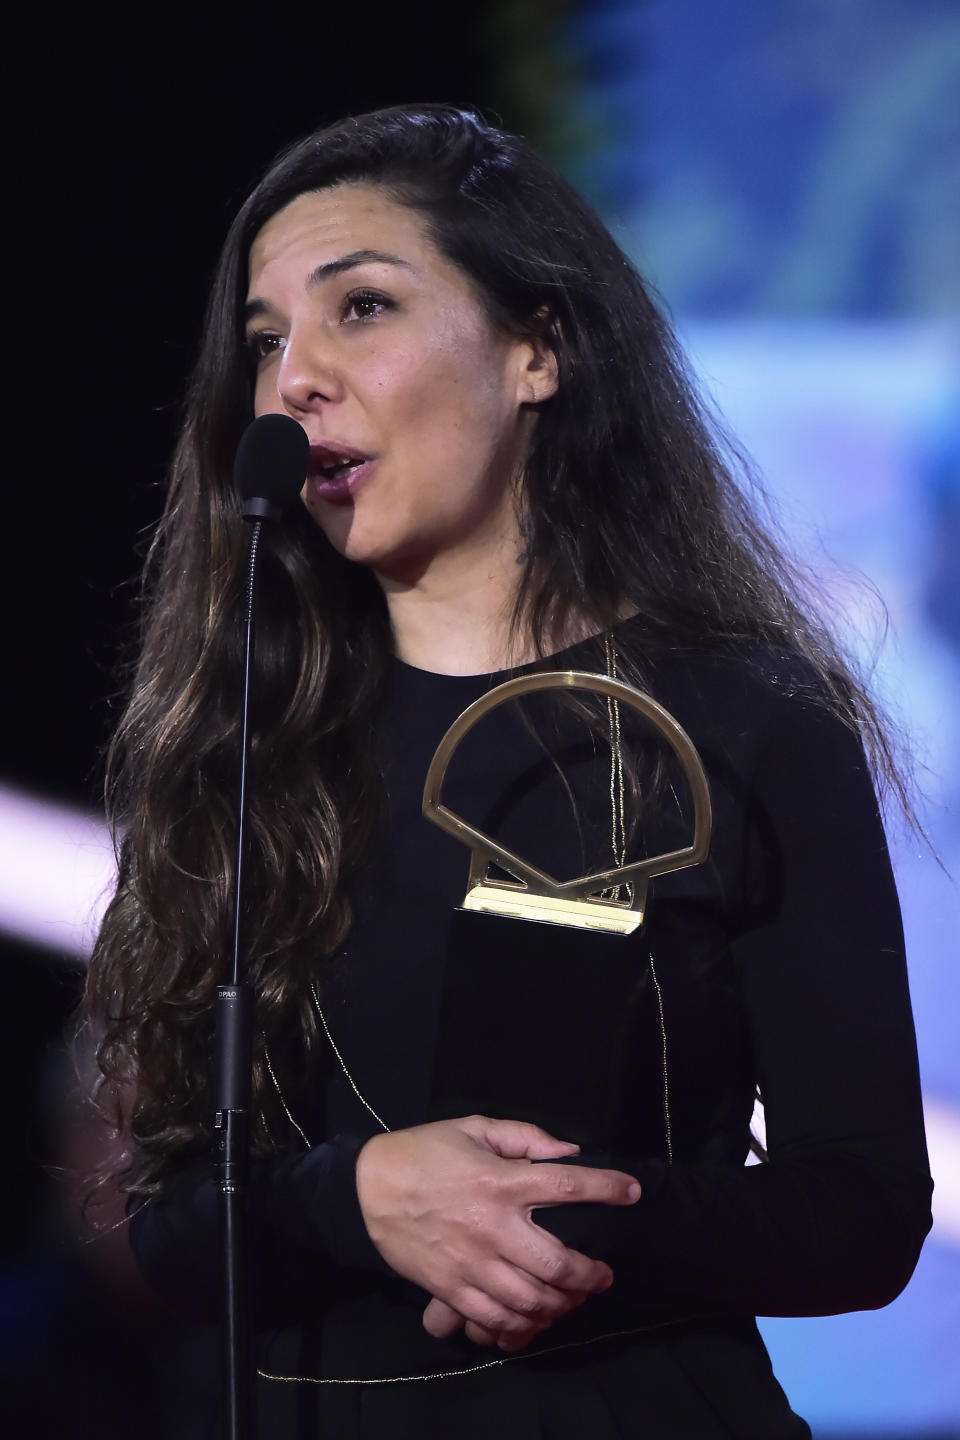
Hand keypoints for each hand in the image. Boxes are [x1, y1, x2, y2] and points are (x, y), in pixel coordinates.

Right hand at [355, 1115, 639, 1348]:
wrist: (365, 1189)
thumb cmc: (425, 1151)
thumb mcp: (474, 1127)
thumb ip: (524, 1136)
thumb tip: (569, 1151)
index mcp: (500, 1181)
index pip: (566, 1186)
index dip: (606, 1189)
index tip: (632, 1193)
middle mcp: (492, 1227)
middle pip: (557, 1265)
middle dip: (591, 1275)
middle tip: (602, 1275)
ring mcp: (471, 1264)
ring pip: (531, 1301)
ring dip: (562, 1305)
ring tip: (573, 1298)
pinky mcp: (451, 1289)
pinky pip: (495, 1320)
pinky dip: (521, 1326)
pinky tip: (534, 1319)